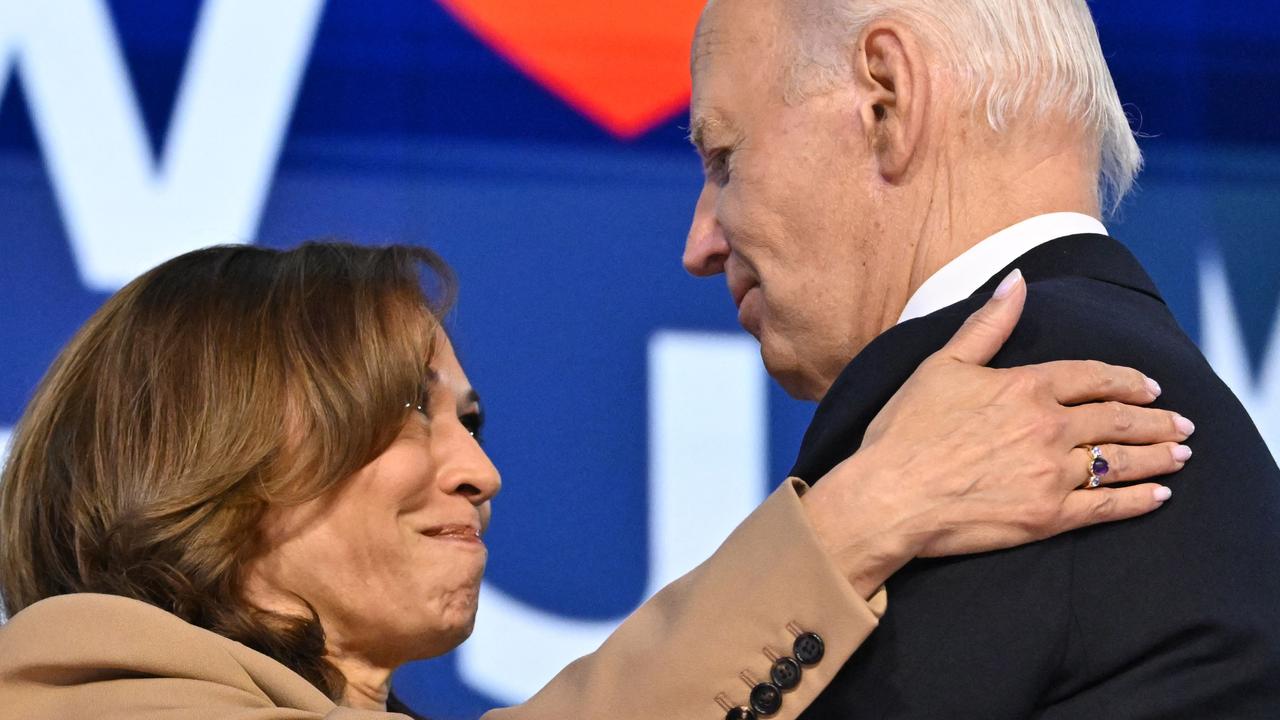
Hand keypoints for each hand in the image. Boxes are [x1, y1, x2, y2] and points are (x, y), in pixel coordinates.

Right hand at [804, 270, 1192, 597]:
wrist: (890, 496)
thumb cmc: (906, 431)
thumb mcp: (941, 365)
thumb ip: (987, 324)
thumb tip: (1017, 280)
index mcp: (1025, 387)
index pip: (1092, 377)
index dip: (1127, 380)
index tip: (1150, 386)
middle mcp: (1048, 427)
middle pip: (1118, 419)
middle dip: (1156, 419)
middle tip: (1182, 422)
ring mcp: (1052, 474)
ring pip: (1120, 461)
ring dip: (1157, 456)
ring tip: (1181, 454)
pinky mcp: (1048, 516)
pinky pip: (1107, 507)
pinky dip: (1138, 500)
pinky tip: (1158, 496)